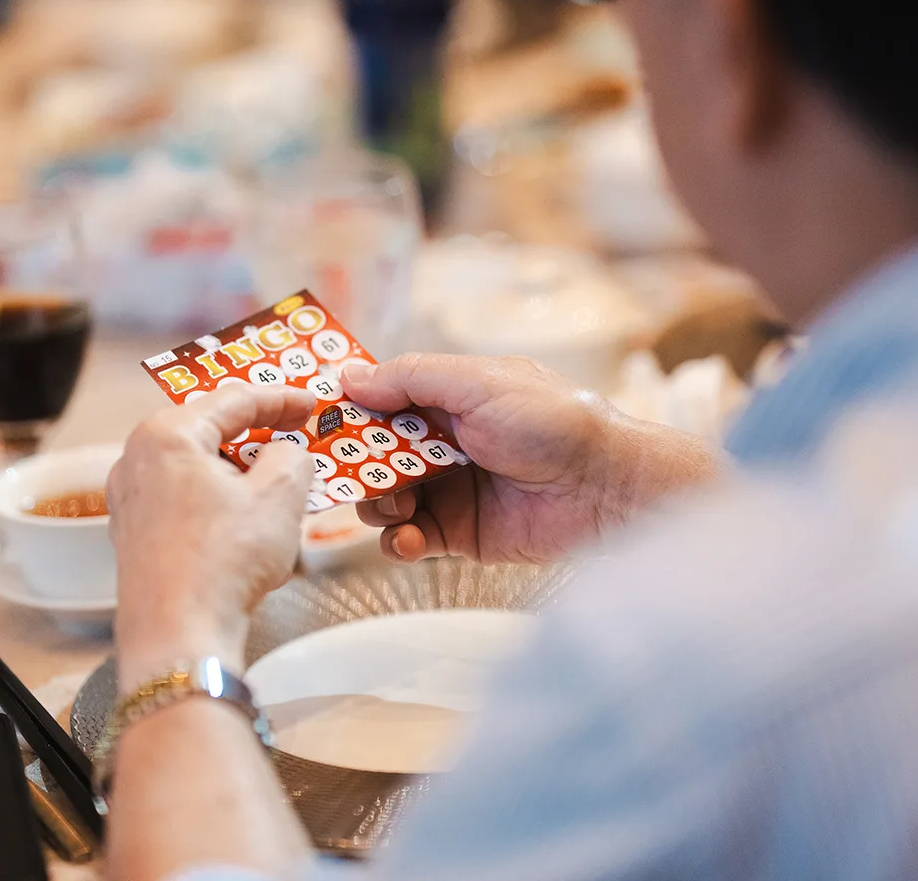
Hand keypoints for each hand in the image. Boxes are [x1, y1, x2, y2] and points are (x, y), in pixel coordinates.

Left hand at [106, 385, 316, 684]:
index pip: (233, 400)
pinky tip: (246, 518)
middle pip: (208, 431)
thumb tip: (287, 453)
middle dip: (256, 433)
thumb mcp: (279, 496)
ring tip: (279, 481)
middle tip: (294, 433)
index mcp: (167, 435)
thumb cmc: (224, 562)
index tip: (309, 402)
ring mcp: (130, 501)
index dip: (280, 398)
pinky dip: (218, 498)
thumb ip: (292, 457)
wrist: (179, 637)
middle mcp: (136, 460)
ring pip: (195, 467)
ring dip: (239, 470)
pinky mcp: (134, 537)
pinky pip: (183, 500)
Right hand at [341, 354, 718, 564]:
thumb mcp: (477, 382)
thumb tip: (348, 376)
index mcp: (447, 397)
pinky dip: (399, 541)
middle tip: (341, 473)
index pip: (381, 400)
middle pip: (373, 453)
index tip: (311, 419)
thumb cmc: (552, 421)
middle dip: (353, 463)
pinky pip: (411, 539)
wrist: (606, 487)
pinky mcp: (460, 535)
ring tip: (390, 505)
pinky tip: (407, 539)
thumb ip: (409, 378)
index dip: (347, 408)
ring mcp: (450, 489)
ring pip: (385, 498)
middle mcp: (442, 442)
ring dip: (375, 503)